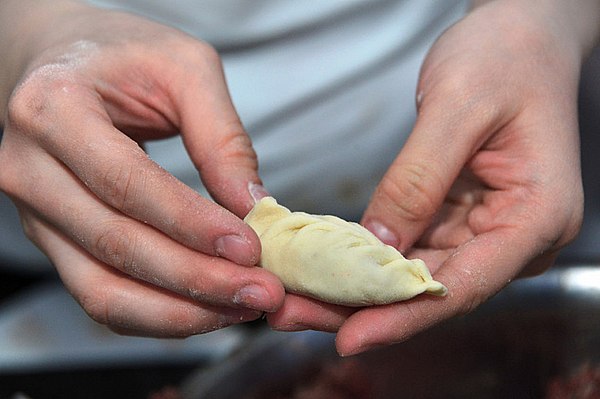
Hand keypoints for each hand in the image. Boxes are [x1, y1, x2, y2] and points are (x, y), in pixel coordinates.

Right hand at [0, 1, 283, 335]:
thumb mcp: (183, 67)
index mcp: (53, 108)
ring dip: (179, 311)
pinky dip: (158, 313)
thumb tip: (254, 207)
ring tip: (242, 307)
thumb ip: (221, 136)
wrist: (63, 62)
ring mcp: (35, 212)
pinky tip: (208, 308)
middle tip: (262, 291)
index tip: (249, 247)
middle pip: (114, 244)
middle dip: (196, 279)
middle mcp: (30, 168)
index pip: (125, 183)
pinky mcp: (55, 240)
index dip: (189, 223)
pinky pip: (102, 295)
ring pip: (101, 289)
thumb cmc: (121, 54)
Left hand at [268, 0, 596, 354]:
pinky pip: (409, 248)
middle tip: (294, 314)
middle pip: (433, 290)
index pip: (465, 284)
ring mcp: (484, 228)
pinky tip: (323, 265)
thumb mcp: (458, 107)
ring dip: (355, 289)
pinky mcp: (457, 217)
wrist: (521, 34)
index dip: (404, 317)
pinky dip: (365, 260)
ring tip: (295, 297)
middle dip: (363, 308)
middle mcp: (513, 234)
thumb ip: (418, 179)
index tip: (350, 337)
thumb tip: (378, 244)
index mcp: (536, 215)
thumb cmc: (506, 56)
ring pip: (414, 276)